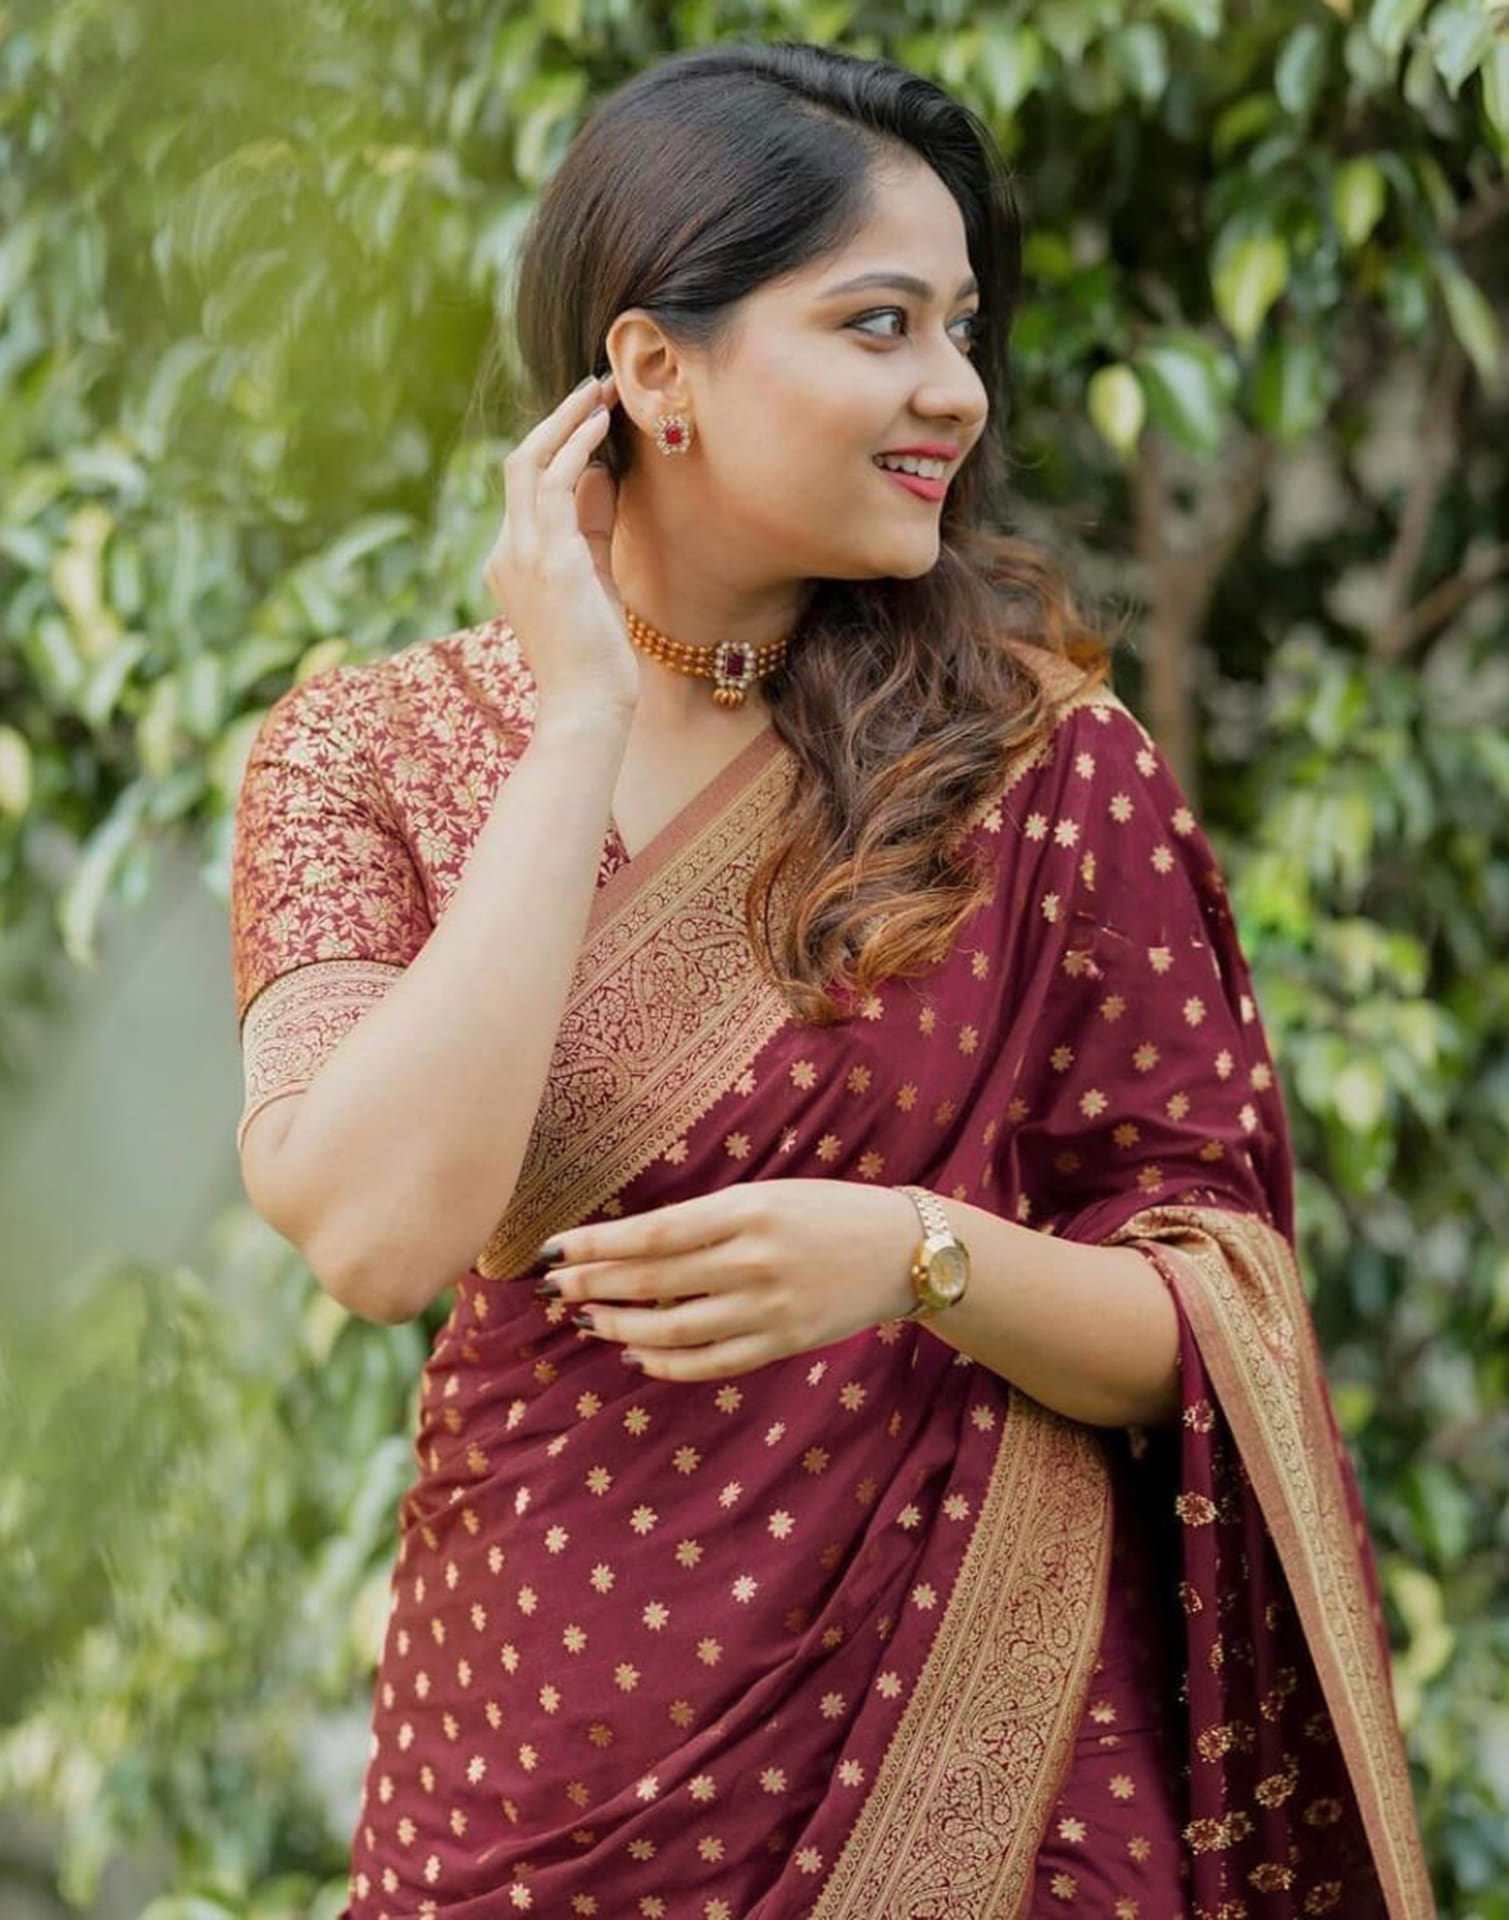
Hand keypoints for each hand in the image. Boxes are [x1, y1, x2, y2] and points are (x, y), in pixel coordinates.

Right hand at [484, 370, 640, 717]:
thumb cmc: (594, 658)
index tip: (588, 416)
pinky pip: (553, 485)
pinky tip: (599, 426)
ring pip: (530, 464)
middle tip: (594, 388)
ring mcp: (521, 555)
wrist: (586, 708)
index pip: (525, 488)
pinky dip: (575, 449)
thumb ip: (592, 529)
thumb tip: (603, 476)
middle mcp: (506, 552)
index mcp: (510, 561)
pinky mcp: (548, 560)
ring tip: (602, 393)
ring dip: (567, 423)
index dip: (556, 445)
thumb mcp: (593, 581)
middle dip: (556, 421)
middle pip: (519, 463)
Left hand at [531, 1181, 921, 1379]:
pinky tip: (635, 1354)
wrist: (902, 1250)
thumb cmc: (824, 1212)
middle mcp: (753, 1260)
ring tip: (585, 1321)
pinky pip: (708, 1363)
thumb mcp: (765, 1195)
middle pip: (651, 1282)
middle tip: (550, 1289)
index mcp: (746, 1210)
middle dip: (591, 1286)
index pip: (651, 1234)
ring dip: (618, 1327)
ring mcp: (768, 1309)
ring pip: (671, 1330)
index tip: (551, 1250)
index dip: (594, 1246)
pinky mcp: (781, 1344)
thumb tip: (626, 1246)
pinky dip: (664, 1363)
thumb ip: (704, 1220)